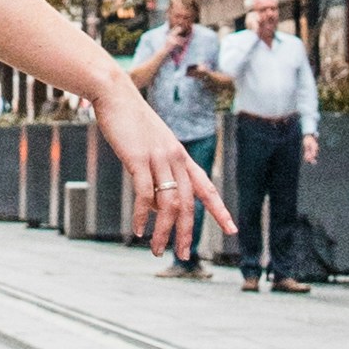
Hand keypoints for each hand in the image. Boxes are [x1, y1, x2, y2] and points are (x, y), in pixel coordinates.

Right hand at [94, 76, 208, 261]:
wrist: (115, 94)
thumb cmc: (131, 123)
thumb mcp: (150, 150)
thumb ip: (157, 178)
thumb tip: (157, 209)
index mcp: (181, 156)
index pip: (206, 187)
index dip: (220, 210)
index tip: (232, 229)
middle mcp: (176, 158)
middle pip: (188, 203)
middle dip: (186, 232)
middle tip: (182, 255)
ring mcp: (158, 158)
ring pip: (168, 203)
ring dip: (164, 231)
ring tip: (156, 250)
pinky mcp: (138, 158)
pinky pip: (144, 194)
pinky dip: (142, 216)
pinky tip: (138, 230)